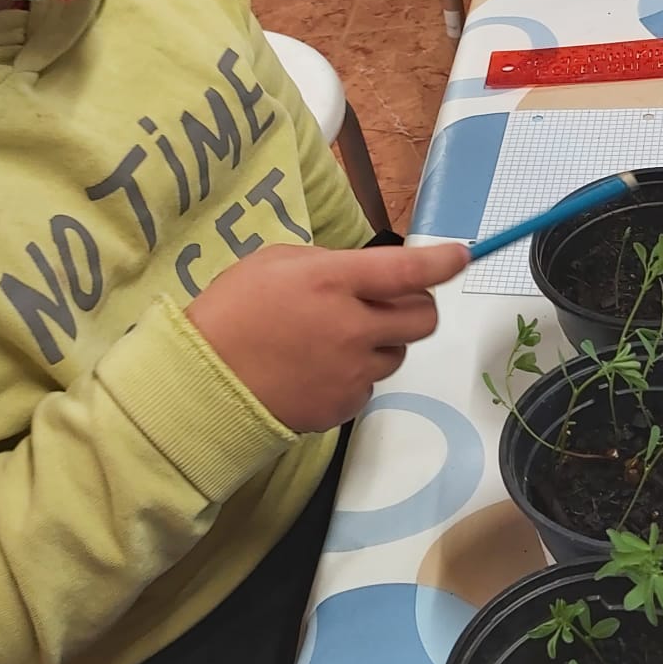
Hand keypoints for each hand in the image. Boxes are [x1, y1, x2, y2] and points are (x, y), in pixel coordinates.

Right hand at [188, 241, 468, 434]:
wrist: (202, 382)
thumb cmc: (231, 314)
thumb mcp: (274, 264)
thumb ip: (328, 265)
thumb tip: (364, 276)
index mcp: (334, 281)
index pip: (408, 270)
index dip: (442, 263)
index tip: (460, 257)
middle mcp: (353, 327)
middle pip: (423, 318)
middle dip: (415, 306)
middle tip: (387, 302)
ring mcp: (352, 371)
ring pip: (398, 353)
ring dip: (380, 342)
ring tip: (334, 339)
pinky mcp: (344, 406)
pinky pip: (369, 385)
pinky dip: (355, 375)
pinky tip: (317, 368)